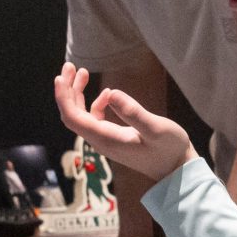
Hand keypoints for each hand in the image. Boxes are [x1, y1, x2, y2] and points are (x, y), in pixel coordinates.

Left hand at [54, 64, 194, 180]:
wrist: (176, 170)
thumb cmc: (169, 149)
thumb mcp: (156, 129)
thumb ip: (134, 112)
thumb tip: (111, 93)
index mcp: (106, 139)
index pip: (73, 118)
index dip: (63, 97)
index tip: (61, 77)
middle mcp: (101, 141)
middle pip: (72, 115)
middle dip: (67, 91)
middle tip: (69, 66)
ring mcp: (106, 140)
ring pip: (81, 116)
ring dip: (77, 95)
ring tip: (81, 72)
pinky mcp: (113, 138)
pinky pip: (94, 120)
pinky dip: (94, 103)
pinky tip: (107, 94)